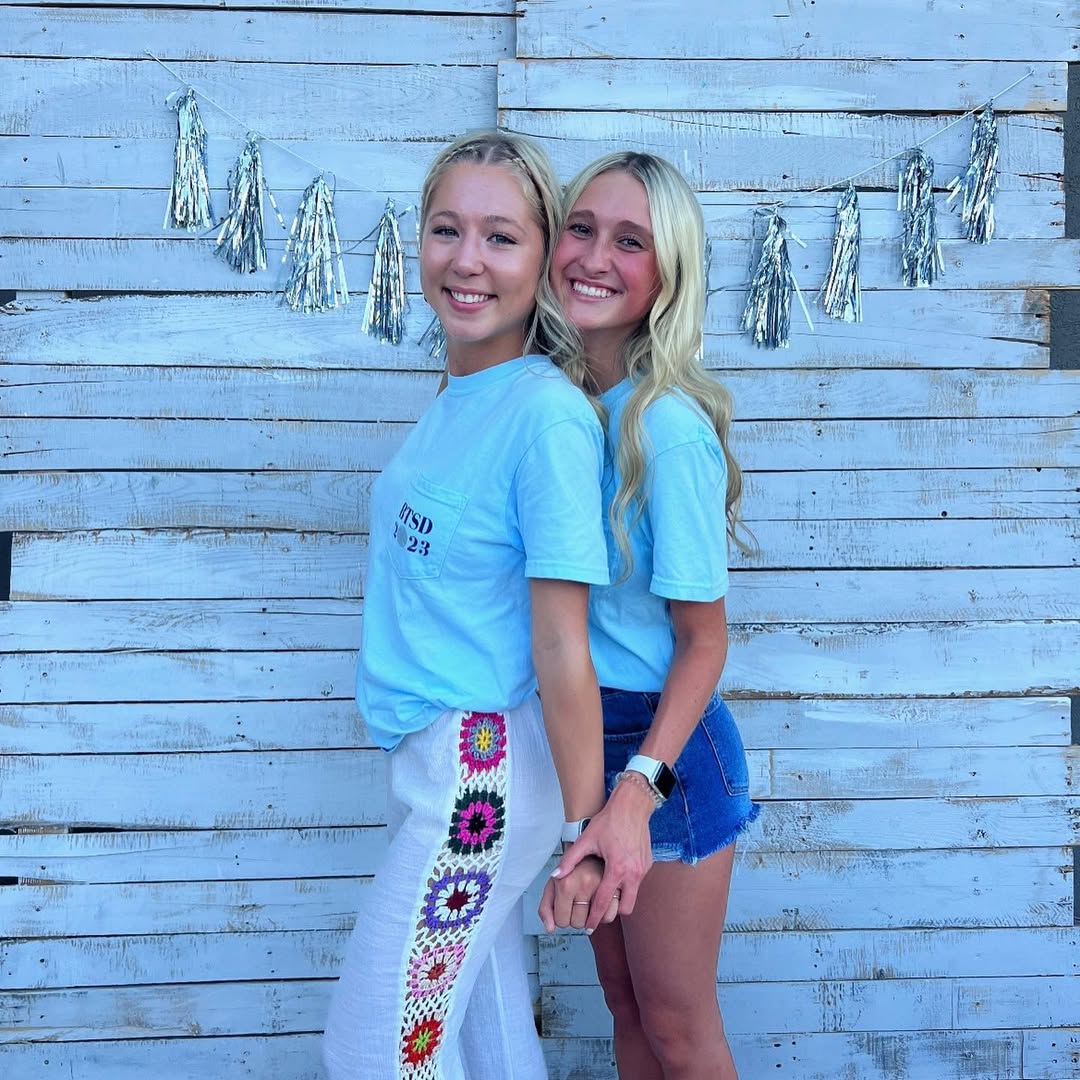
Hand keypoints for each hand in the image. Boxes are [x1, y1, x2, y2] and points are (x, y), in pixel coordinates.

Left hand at [549, 779, 654, 931]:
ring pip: (633, 898)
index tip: (588, 928)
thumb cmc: (608, 821)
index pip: (603, 902)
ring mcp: (643, 870)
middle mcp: (633, 873)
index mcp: (616, 869)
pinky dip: (628, 885)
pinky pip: (638, 884)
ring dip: (621, 899)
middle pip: (624, 909)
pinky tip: (617, 877)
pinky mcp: (648, 865)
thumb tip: (556, 876)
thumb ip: (570, 859)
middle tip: (599, 911)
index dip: (594, 917)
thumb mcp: (586, 839)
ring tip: (607, 895)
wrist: (632, 806)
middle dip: (612, 912)